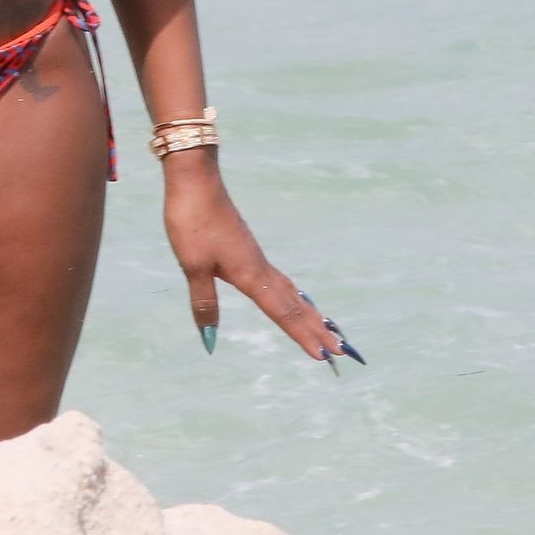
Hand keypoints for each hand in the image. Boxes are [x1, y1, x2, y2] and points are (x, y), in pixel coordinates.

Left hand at [162, 156, 355, 365]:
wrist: (196, 178)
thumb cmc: (192, 221)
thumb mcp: (193, 266)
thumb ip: (205, 303)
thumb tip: (210, 341)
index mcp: (250, 275)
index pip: (282, 312)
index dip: (302, 336)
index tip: (325, 357)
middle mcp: (260, 267)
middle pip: (295, 303)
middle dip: (317, 328)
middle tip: (342, 350)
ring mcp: (255, 255)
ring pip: (289, 290)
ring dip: (308, 312)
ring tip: (326, 327)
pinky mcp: (246, 247)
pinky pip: (278, 279)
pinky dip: (292, 294)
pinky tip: (289, 295)